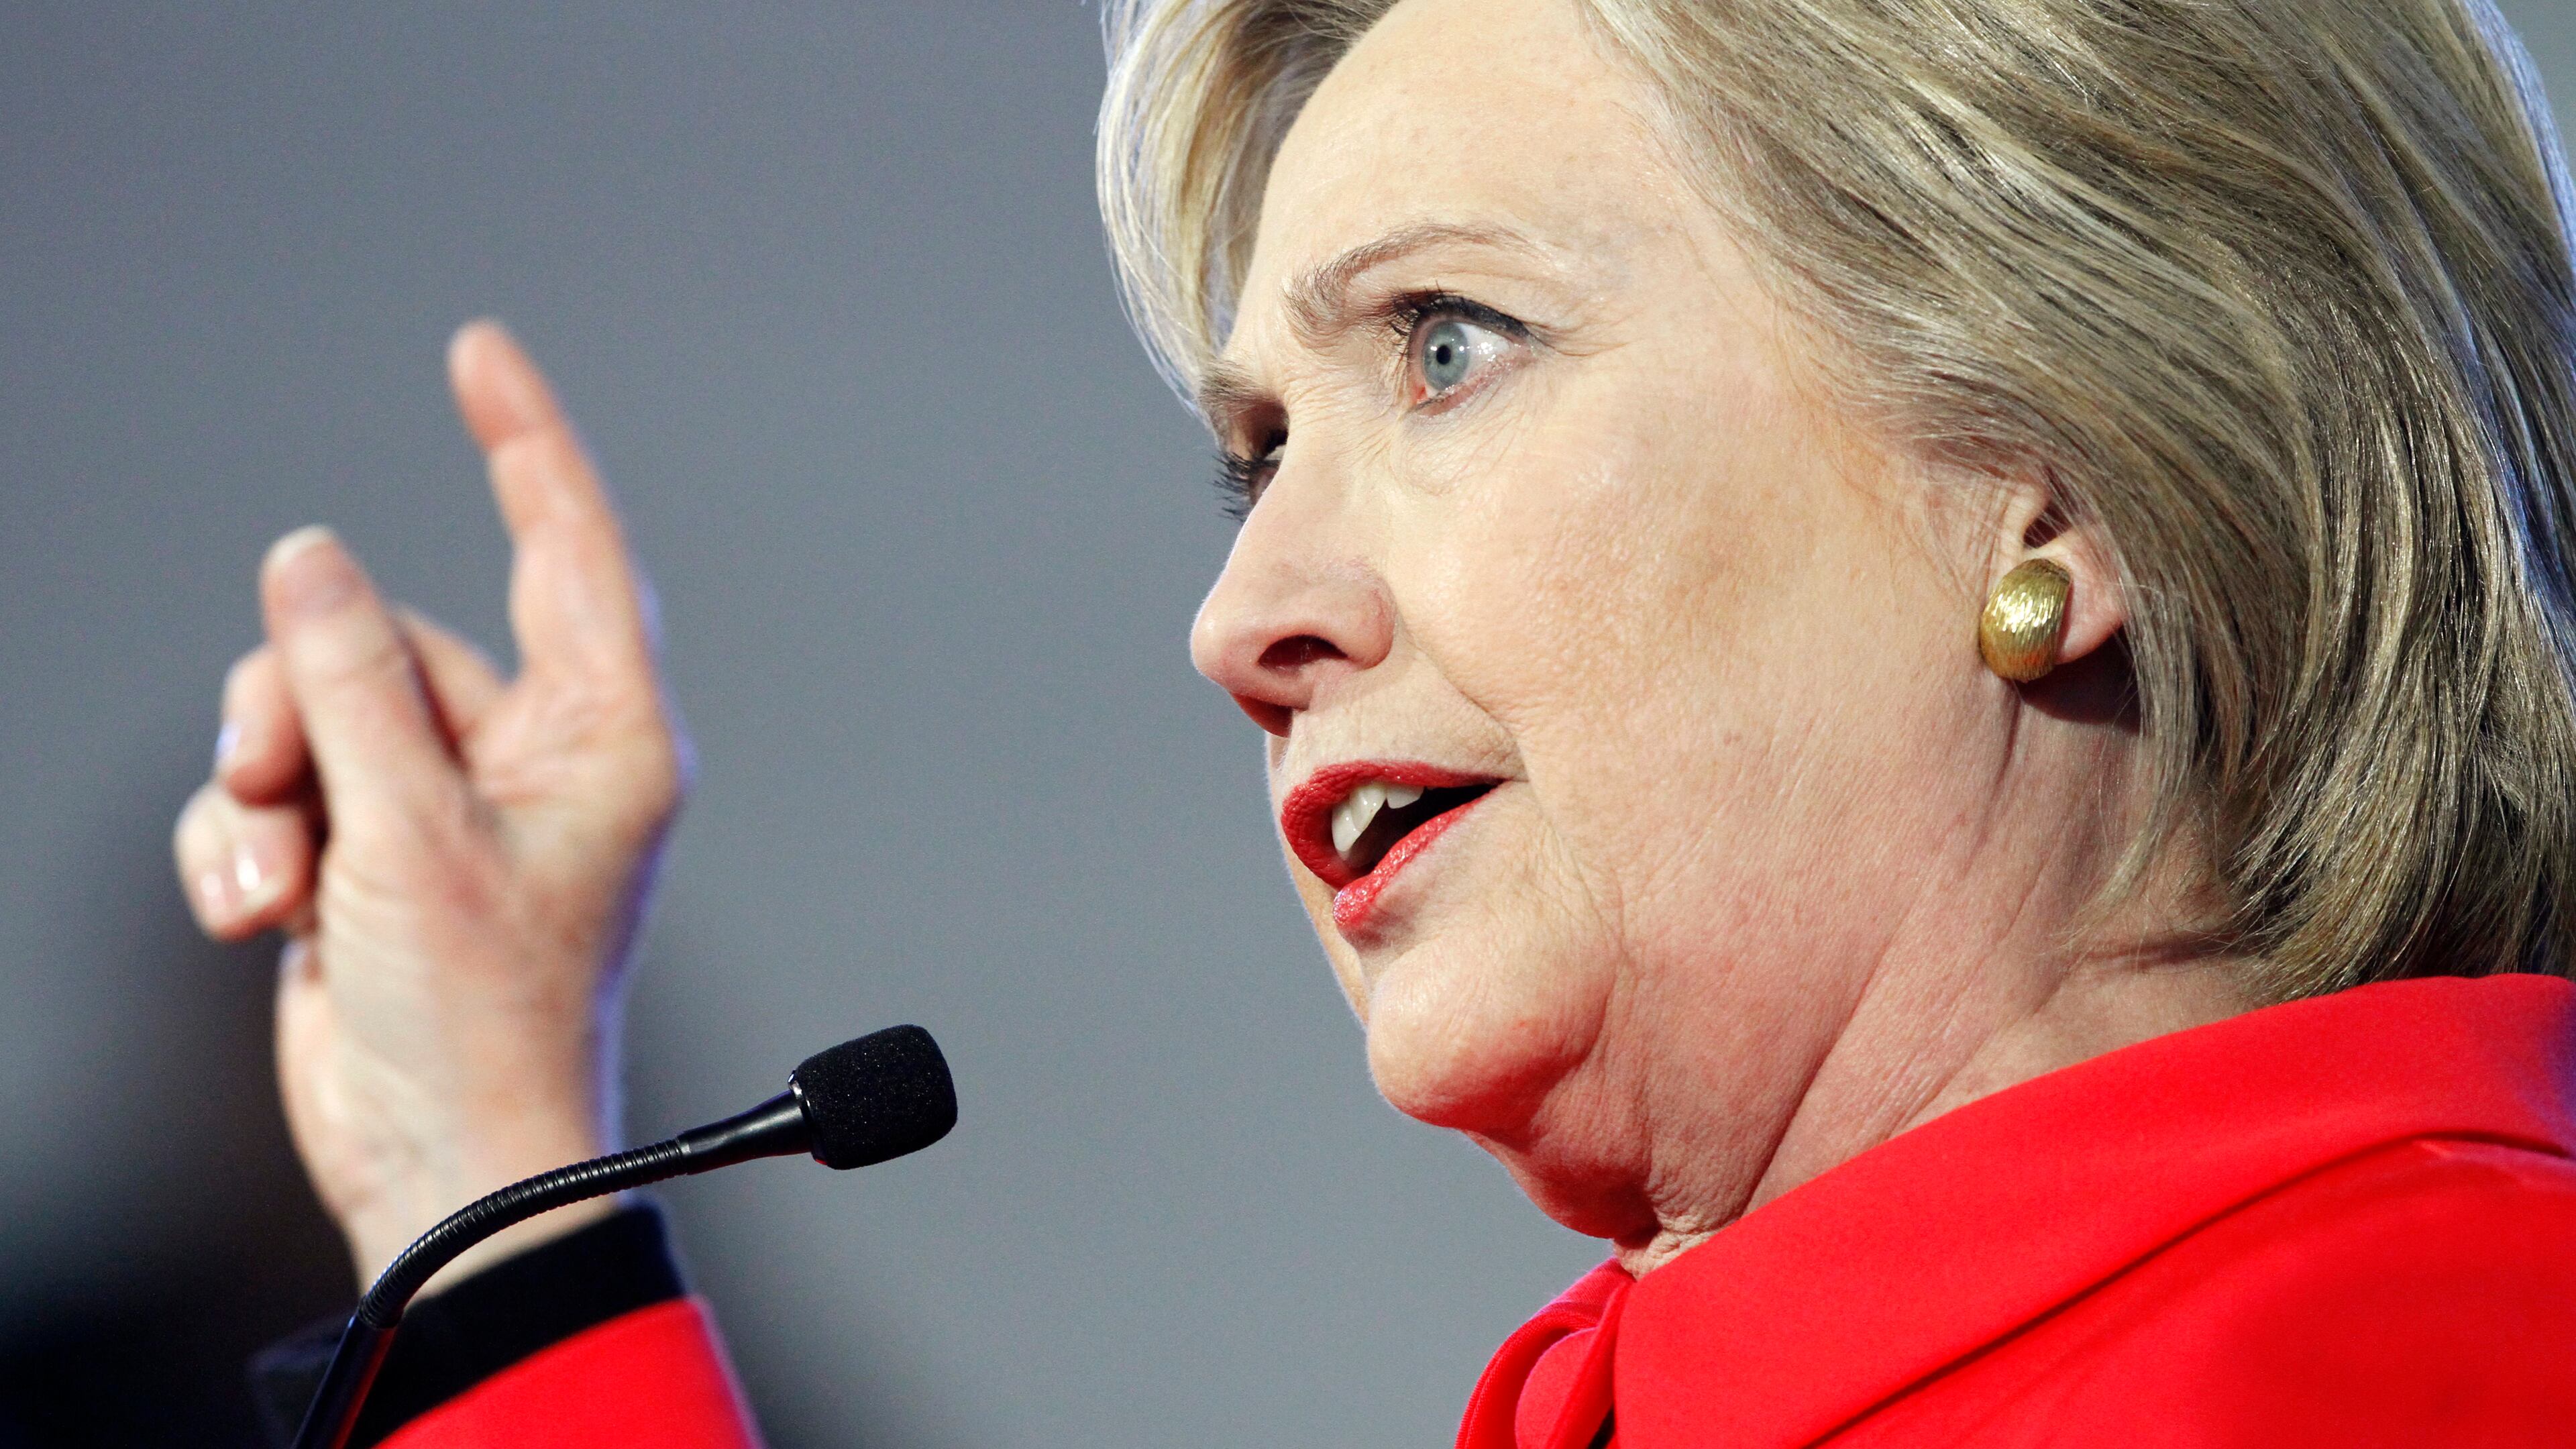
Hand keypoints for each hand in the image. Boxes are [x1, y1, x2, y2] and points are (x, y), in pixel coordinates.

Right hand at [172, 323, 687, 1288]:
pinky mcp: (371, 856)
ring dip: (266, 793)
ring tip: (285, 885)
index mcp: (602, 736)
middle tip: (290, 788)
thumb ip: (352, 683)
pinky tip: (264, 924)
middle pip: (383, 640)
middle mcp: (531, 756)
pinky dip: (247, 849)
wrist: (439, 1162)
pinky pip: (276, 791)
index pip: (570, 551)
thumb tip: (310, 558)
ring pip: (309, 711)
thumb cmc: (476, 1018)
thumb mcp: (409, 833)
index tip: (478, 352)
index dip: (526, 445)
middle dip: (304, 703)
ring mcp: (443, 806)